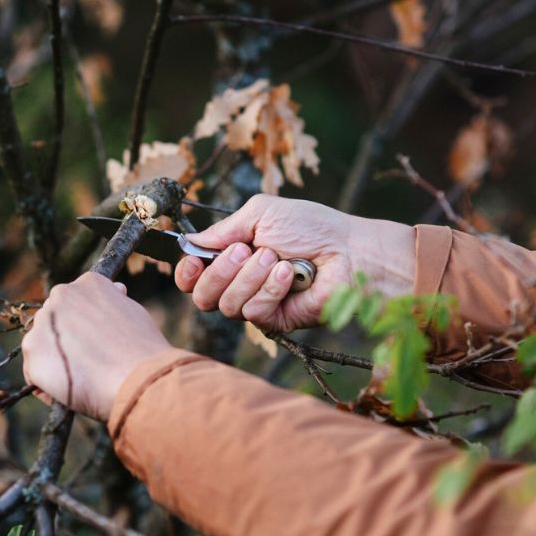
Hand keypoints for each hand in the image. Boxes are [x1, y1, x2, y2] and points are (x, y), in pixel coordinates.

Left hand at [22, 273, 175, 419]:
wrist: (136, 379)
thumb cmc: (142, 351)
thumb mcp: (133, 314)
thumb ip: (115, 302)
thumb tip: (116, 290)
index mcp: (88, 283)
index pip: (76, 301)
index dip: (85, 324)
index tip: (96, 342)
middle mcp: (62, 295)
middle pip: (54, 321)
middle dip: (66, 342)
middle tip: (88, 365)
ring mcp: (44, 322)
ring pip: (42, 346)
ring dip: (56, 363)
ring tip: (83, 382)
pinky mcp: (32, 350)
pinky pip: (34, 373)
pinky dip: (48, 387)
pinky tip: (70, 394)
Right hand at [174, 194, 415, 332]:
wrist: (349, 251)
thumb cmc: (311, 227)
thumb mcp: (260, 214)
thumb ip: (223, 229)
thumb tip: (192, 243)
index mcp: (234, 257)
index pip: (195, 276)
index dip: (186, 272)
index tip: (194, 261)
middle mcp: (241, 283)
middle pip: (201, 296)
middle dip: (220, 271)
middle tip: (247, 250)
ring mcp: (257, 304)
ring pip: (226, 305)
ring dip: (250, 276)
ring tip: (277, 259)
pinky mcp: (275, 322)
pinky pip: (252, 313)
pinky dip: (270, 289)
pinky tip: (289, 275)